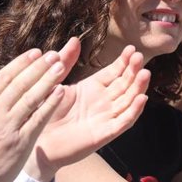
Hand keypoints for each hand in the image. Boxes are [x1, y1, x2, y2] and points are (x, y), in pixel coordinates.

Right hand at [0, 47, 69, 181]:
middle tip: (54, 54)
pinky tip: (61, 91)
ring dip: (48, 80)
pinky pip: (38, 118)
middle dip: (39, 67)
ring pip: (31, 97)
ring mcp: (7, 127)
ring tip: (61, 66)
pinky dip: (50, 104)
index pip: (4, 77)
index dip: (22, 63)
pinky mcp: (20, 142)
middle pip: (20, 84)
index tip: (36, 52)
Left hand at [25, 42, 149, 181]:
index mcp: (92, 88)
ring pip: (129, 101)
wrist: (36, 141)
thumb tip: (74, 39)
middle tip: (140, 57)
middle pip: (125, 84)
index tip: (132, 49)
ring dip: (138, 87)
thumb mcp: (55, 82)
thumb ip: (66, 62)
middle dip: (134, 70)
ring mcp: (106, 118)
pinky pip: (124, 122)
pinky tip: (141, 98)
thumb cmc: (44, 112)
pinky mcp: (105, 134)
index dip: (124, 62)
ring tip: (145, 73)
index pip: (114, 72)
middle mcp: (103, 102)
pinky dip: (134, 111)